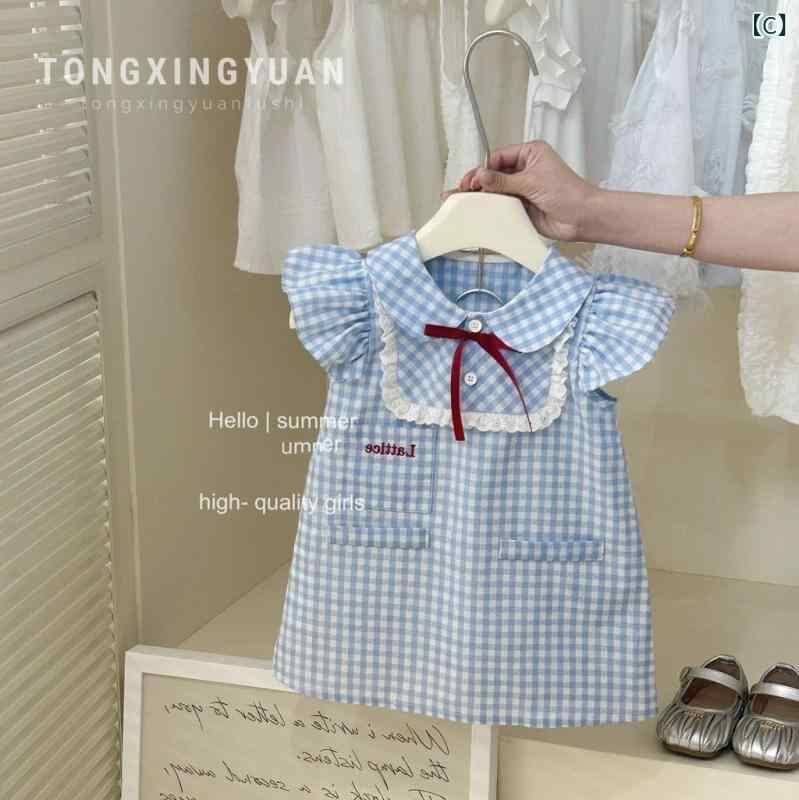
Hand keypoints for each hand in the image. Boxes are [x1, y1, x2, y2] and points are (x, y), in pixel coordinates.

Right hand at [445, 140, 599, 241]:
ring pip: (495, 190)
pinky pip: (501, 206)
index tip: (472, 180)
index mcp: (529, 154)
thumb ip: (503, 180)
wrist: (581, 218)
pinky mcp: (520, 207)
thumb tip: (480, 175)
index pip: (498, 158)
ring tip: (461, 201)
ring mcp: (521, 189)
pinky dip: (489, 208)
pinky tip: (476, 211)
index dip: (484, 168)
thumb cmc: (566, 192)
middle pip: (494, 174)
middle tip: (462, 191)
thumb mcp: (531, 181)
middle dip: (478, 182)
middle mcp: (524, 170)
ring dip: (481, 195)